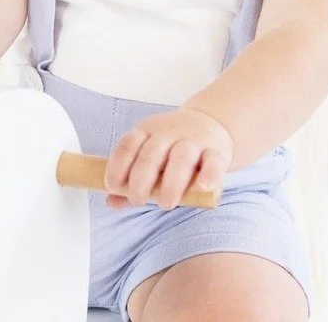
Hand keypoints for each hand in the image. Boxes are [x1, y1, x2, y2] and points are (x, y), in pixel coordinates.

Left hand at [103, 107, 233, 210]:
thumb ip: (132, 180)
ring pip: (182, 157)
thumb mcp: (150, 156)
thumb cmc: (173, 148)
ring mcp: (194, 141)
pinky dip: (209, 174)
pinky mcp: (216, 152)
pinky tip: (202, 187)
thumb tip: (111, 202)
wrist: (212, 123)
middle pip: (152, 152)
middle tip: (138, 199)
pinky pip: (213, 161)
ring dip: (172, 181)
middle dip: (142, 177)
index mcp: (148, 131)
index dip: (119, 164)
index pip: (129, 143)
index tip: (113, 185)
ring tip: (166, 204)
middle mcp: (169, 133)